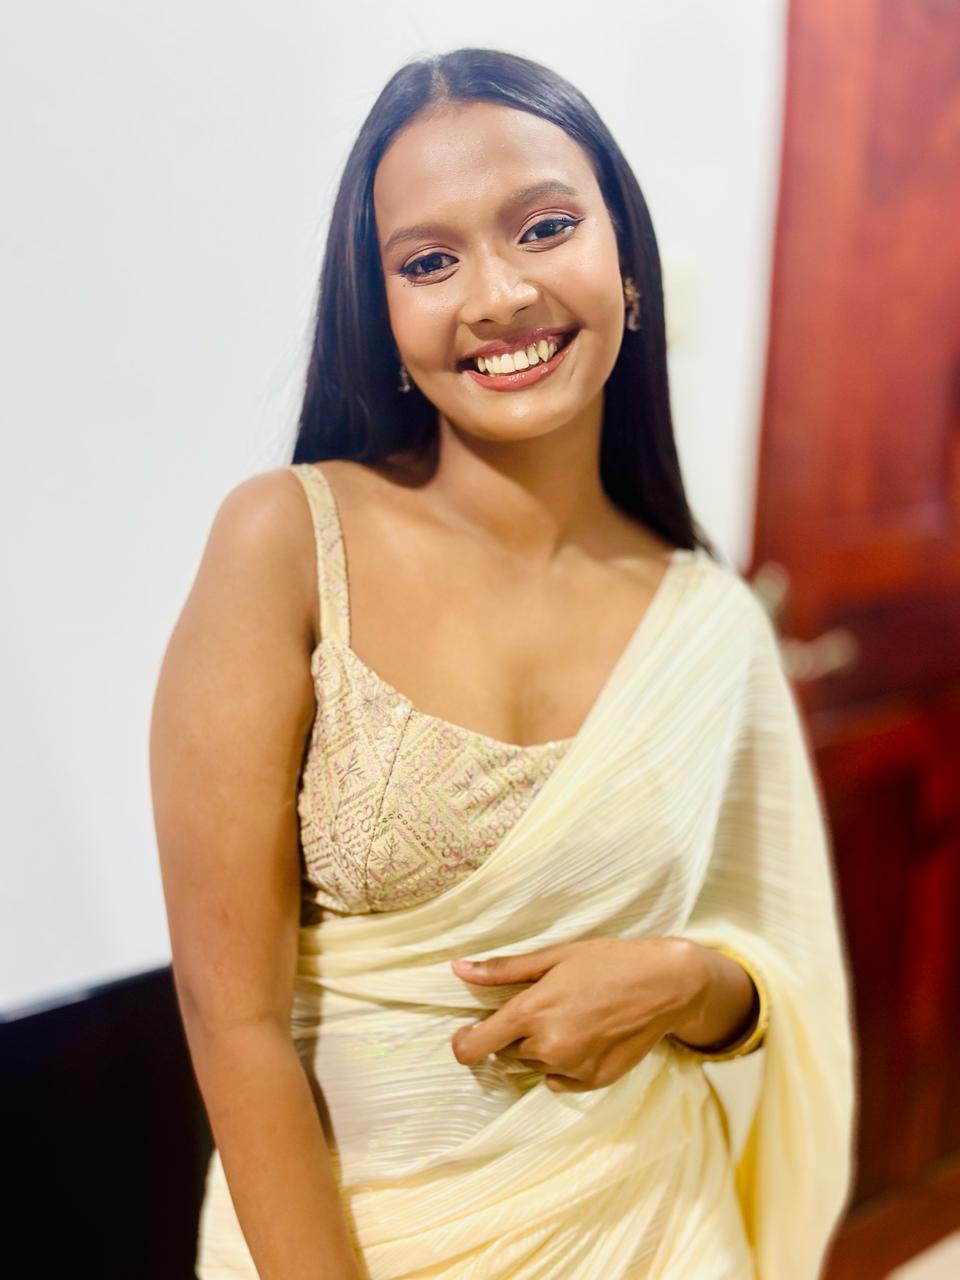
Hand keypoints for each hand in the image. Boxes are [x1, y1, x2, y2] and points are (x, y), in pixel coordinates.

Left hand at [449, 937, 703, 1092]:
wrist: (664, 985)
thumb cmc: (607, 961)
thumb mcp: (554, 956)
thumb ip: (504, 970)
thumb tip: (458, 970)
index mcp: (531, 1013)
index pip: (472, 1047)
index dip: (464, 1041)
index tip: (470, 1031)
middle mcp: (547, 1047)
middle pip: (507, 1052)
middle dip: (516, 1034)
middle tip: (546, 1008)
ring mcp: (571, 1068)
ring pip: (535, 1064)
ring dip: (542, 1048)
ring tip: (572, 1018)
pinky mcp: (592, 1083)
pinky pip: (559, 1079)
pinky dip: (564, 1064)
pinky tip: (586, 1037)